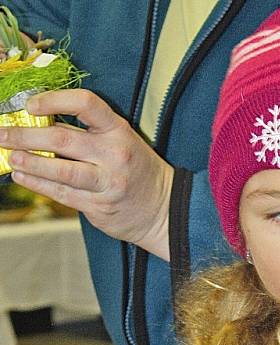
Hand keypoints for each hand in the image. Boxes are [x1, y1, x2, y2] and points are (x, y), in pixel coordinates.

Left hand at [0, 89, 173, 259]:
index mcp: (119, 131)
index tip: (30, 105)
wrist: (164, 210)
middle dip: (26, 136)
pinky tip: (23, 176)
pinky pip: (64, 194)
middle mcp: (113, 155)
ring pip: (60, 171)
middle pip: (63, 140)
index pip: (85, 104)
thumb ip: (89, 132)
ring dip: (30, 163)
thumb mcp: (122, 141)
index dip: (54, 100)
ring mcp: (107, 183)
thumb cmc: (137, 171)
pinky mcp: (99, 207)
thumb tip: (43, 123)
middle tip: (3, 133)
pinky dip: (40, 185)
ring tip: (10, 157)